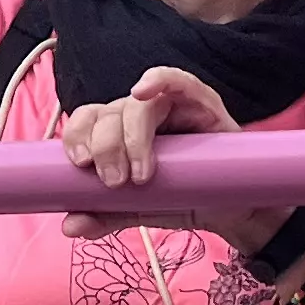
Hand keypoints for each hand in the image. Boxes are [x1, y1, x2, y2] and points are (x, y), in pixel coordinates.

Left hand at [55, 68, 288, 255]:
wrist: (234, 212)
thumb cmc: (186, 200)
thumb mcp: (141, 210)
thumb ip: (108, 214)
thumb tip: (70, 225)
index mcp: (120, 134)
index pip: (89, 120)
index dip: (76, 135)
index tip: (78, 165)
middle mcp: (142, 116)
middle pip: (110, 112)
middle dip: (105, 146)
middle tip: (115, 182)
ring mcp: (173, 106)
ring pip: (138, 104)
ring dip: (131, 136)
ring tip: (140, 176)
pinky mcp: (203, 103)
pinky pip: (178, 80)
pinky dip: (158, 79)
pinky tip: (142, 90)